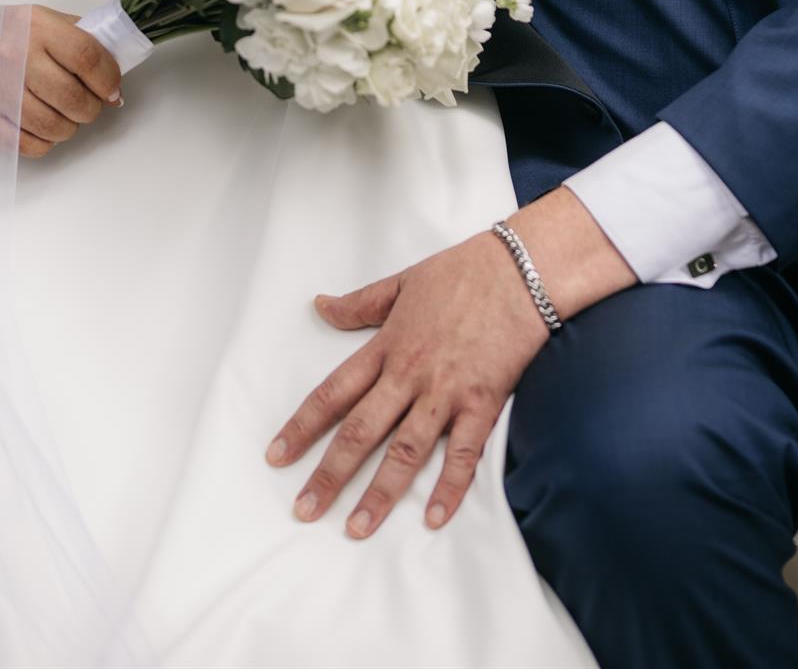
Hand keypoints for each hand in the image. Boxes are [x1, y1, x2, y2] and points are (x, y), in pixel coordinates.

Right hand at [10, 5, 122, 157]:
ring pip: (52, 126)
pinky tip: (44, 128)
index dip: (108, 78)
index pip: (86, 57)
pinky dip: (44, 142)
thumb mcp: (47, 20)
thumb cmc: (10, 32)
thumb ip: (83, 42)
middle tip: (89, 104)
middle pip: (72, 97)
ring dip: (69, 127)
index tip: (112, 89)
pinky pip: (27, 145)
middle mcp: (15, 57)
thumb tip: (114, 84)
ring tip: (66, 115)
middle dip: (91, 108)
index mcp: (37, 27)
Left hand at [266, 230, 547, 538]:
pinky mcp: (483, 402)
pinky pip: (464, 453)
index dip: (302, 427)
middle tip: (304, 509)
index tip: (277, 456)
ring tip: (356, 528)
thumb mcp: (401, 282)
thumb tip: (321, 305)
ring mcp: (446, 391)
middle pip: (361, 431)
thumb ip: (360, 303)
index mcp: (386, 346)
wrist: (520, 270)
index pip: (333, 394)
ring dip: (380, 492)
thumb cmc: (461, 272)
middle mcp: (409, 374)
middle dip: (330, 474)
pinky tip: (434, 517)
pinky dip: (450, 487)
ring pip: (406, 450)